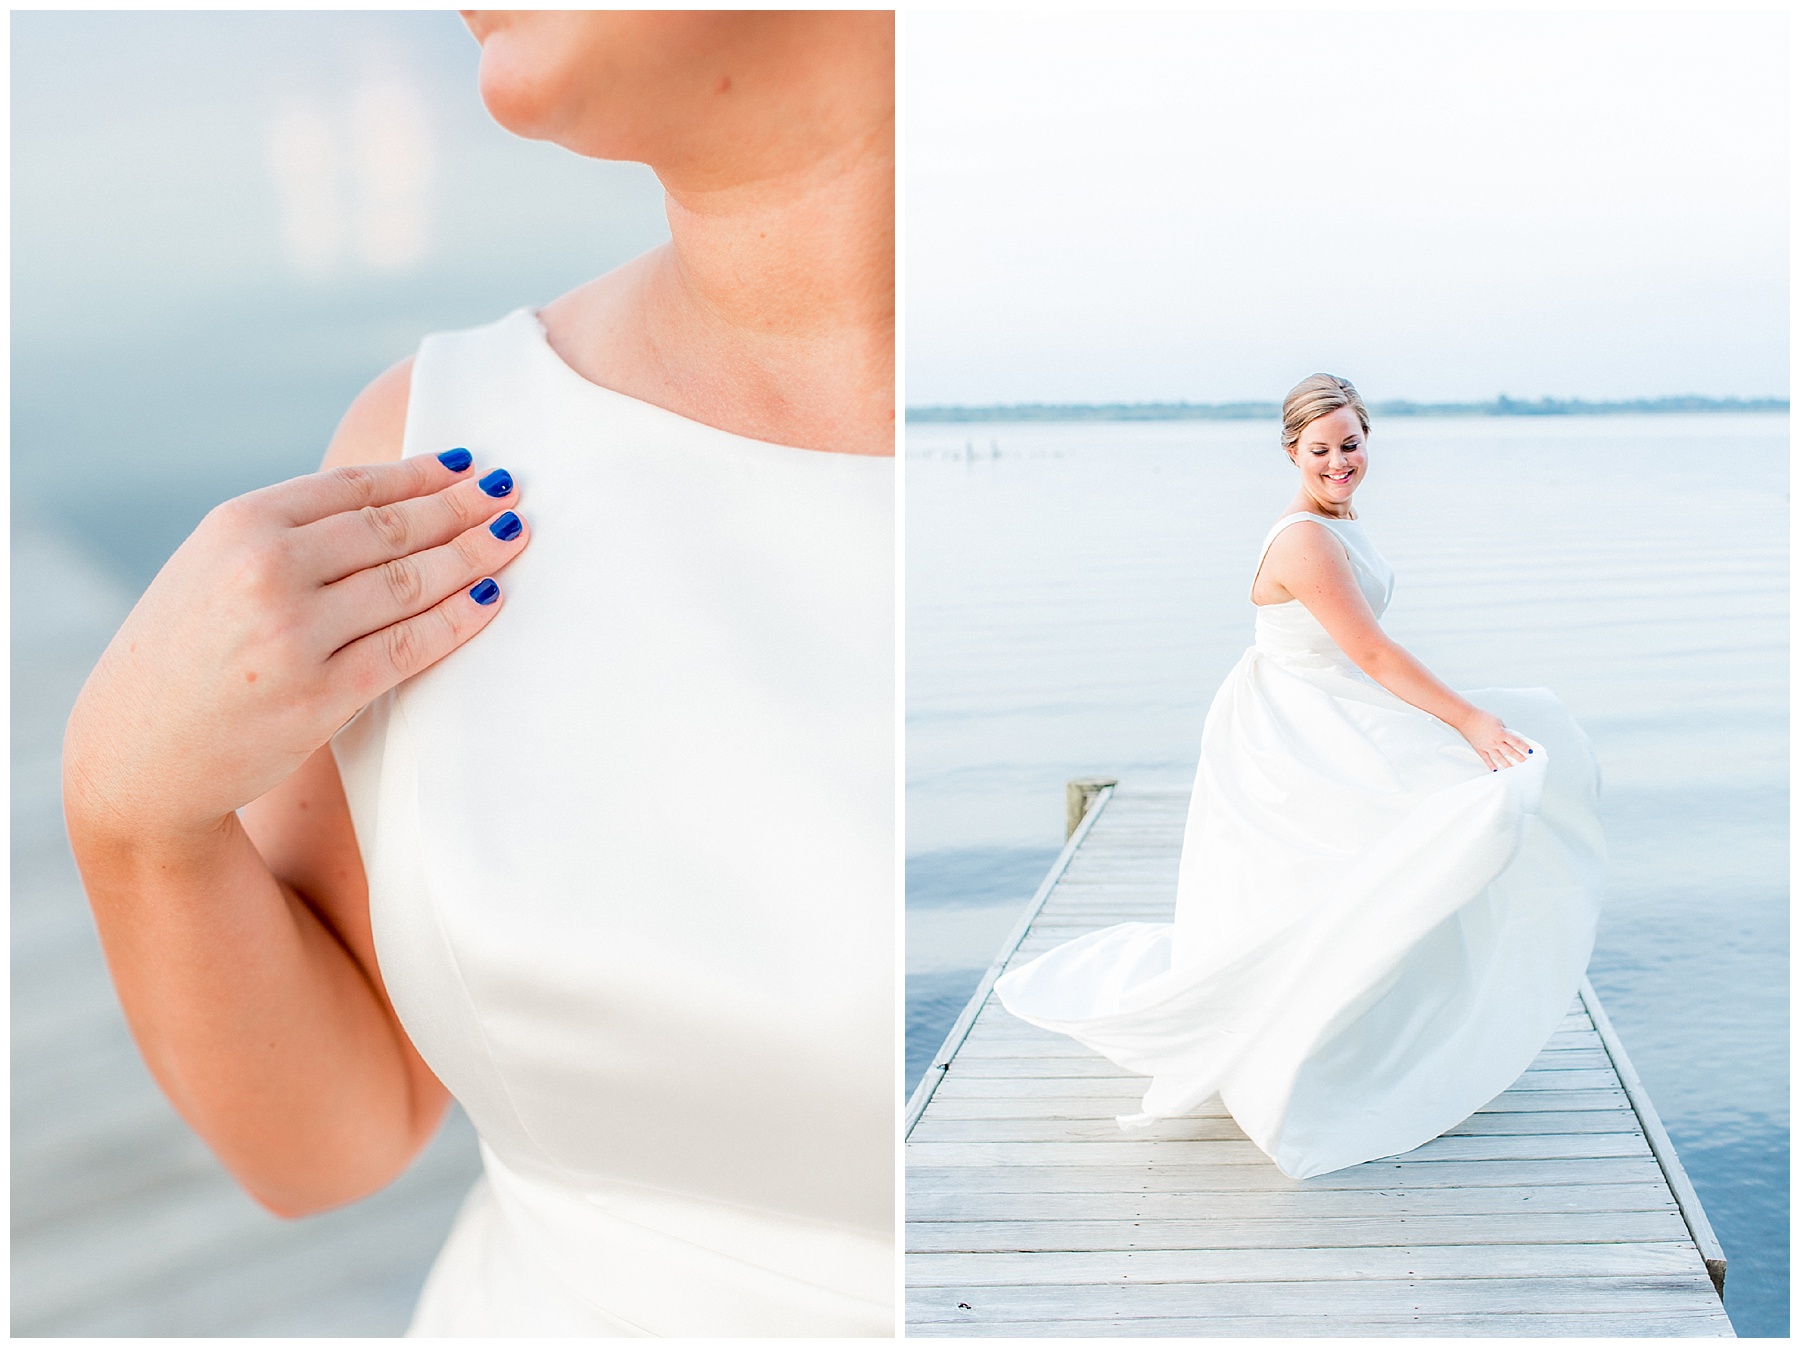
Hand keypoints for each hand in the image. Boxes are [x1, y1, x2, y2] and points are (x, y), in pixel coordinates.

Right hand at [65, 452, 528, 837]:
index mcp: (240, 525)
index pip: (355, 489)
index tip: (469, 465)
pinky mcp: (321, 695)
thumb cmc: (189, 654)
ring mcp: (294, 633)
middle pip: (392, 529)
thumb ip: (288, 533)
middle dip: (461, 507)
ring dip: (474, 556)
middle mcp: (267, 569)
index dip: (422, 474)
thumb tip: (394, 497)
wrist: (136, 753)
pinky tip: (493, 598)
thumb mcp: (215, 567)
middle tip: (511, 491)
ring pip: (410, 583)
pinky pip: (410, 647)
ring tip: (514, 536)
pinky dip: (460, 619)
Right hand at [1458, 709, 1531, 772]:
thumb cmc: (1481, 717)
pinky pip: (1486, 759)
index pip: (1516, 741)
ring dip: (1507, 764)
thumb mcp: (1497, 721)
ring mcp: (1487, 747)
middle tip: (1524, 762)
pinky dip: (1491, 765)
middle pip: (1510, 751)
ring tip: (1512, 768)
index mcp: (1501, 733)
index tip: (1530, 751)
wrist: (1466, 719)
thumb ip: (1504, 729)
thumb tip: (1508, 735)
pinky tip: (1495, 770)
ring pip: (1499, 758)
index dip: (1524, 747)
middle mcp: (1495, 742)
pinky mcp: (1480, 749)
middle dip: (1518, 757)